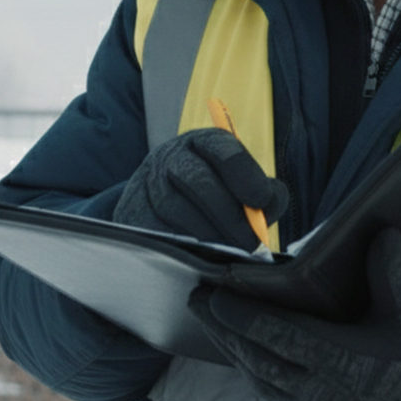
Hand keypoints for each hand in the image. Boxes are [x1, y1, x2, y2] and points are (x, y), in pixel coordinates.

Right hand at [112, 128, 288, 248]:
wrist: (161, 210)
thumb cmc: (217, 200)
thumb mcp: (244, 189)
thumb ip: (267, 197)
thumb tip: (265, 210)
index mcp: (204, 144)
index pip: (224, 150)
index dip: (245, 176)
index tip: (260, 202)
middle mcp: (172, 157)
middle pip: (199, 180)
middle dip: (229, 215)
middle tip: (251, 244)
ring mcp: (148, 183)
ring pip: (176, 208)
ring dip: (208, 235)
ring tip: (229, 252)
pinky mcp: (132, 213)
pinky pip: (156, 230)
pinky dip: (182, 245)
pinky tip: (202, 256)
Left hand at [189, 228, 400, 400]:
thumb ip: (395, 273)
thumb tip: (384, 232)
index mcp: (338, 361)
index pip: (276, 334)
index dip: (242, 315)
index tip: (215, 295)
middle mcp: (316, 392)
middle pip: (255, 356)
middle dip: (223, 328)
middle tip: (197, 300)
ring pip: (258, 379)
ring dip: (232, 349)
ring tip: (212, 322)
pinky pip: (271, 396)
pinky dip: (252, 372)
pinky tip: (243, 354)